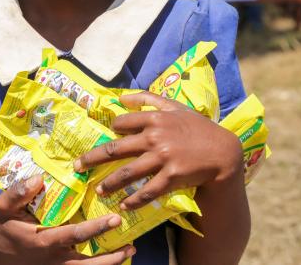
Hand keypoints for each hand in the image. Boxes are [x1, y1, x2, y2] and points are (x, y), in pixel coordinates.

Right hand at [0, 175, 135, 263]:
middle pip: (87, 264)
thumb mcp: (3, 206)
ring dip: (109, 264)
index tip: (115, 219)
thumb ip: (19, 191)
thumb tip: (39, 178)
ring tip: (129, 252)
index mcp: (43, 241)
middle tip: (131, 244)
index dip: (96, 228)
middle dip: (111, 256)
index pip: (75, 235)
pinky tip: (113, 259)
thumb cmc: (0, 226)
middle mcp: (52, 258)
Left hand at [74, 93, 243, 210]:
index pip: (122, 123)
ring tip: (99, 190)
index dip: (113, 130)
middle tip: (77, 166)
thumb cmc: (197, 127)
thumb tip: (121, 96)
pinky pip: (148, 190)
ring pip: (128, 173)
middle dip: (93, 158)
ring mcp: (163, 158)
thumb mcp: (175, 107)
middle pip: (116, 149)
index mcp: (155, 118)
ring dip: (110, 183)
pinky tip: (124, 205)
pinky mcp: (172, 177)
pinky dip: (134, 199)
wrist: (222, 151)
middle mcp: (155, 137)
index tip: (106, 137)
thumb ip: (149, 98)